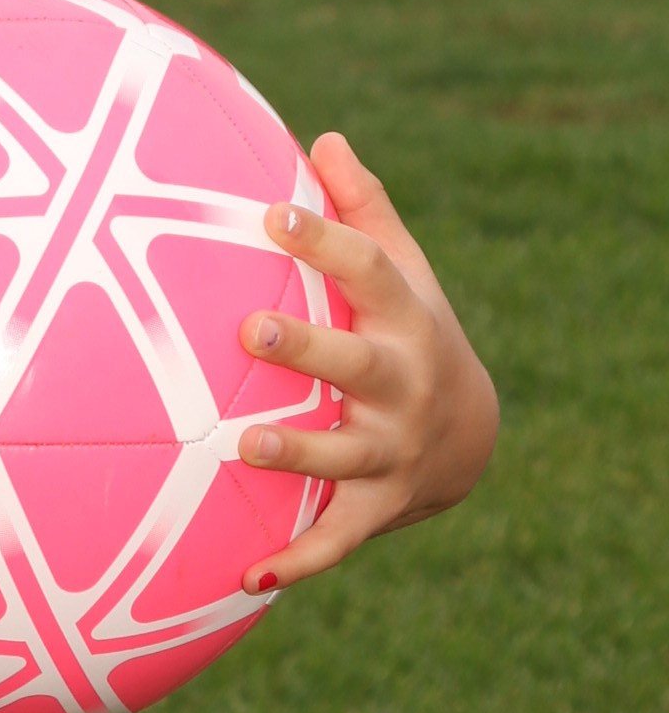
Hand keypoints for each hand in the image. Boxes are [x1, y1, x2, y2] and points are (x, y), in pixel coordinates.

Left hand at [235, 132, 498, 593]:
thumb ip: (362, 209)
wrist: (469, 435)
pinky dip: (300, 559)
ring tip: (244, 447)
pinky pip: (338, 537)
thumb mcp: (403, 271)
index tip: (275, 213)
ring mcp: (392, 449)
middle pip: (356, 365)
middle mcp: (401, 384)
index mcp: (402, 318)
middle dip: (307, 350)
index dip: (323, 241)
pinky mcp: (380, 506)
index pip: (368, 270)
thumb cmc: (409, 332)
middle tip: (249, 332)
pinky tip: (248, 576)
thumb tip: (323, 136)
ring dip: (298, 455)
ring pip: (344, 455)